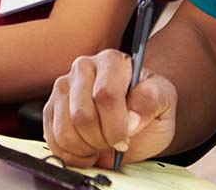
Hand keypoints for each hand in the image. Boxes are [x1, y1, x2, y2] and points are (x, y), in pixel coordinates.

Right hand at [44, 48, 177, 167]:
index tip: (127, 136)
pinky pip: (53, 140)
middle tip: (115, 142)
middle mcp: (83, 68)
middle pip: (82, 115)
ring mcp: (63, 88)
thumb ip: (151, 101)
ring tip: (101, 145)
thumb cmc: (149, 107)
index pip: (105, 94)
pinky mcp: (51, 109)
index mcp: (112, 61)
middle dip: (102, 139)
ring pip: (65, 130)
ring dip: (86, 148)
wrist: (136, 119)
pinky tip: (87, 149)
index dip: (116, 124)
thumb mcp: (164, 100)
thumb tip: (130, 118)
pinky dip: (72, 154)